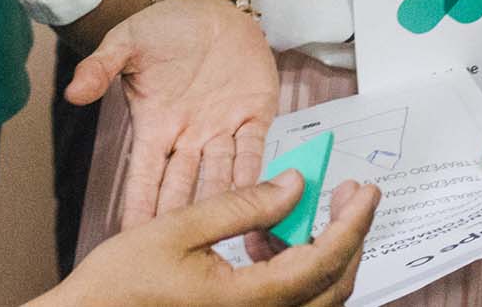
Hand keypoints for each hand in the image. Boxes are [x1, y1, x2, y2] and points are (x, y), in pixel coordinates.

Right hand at [58, 172, 378, 306]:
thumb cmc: (117, 286)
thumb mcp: (177, 228)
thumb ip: (241, 205)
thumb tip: (295, 185)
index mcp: (247, 300)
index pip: (323, 259)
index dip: (352, 222)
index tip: (365, 191)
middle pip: (333, 286)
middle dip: (350, 236)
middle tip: (350, 195)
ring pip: (316, 300)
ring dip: (326, 254)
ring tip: (311, 210)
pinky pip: (288, 305)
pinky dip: (296, 272)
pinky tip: (270, 240)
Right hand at [67, 0, 280, 225]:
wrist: (207, 6)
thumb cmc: (163, 28)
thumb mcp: (126, 43)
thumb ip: (100, 67)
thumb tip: (73, 92)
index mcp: (155, 126)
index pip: (144, 176)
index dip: (138, 206)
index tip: (131, 239)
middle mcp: (189, 136)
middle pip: (183, 187)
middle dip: (180, 221)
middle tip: (178, 256)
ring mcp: (222, 128)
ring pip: (221, 176)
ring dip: (222, 205)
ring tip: (223, 239)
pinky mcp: (255, 114)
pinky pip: (254, 149)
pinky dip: (257, 173)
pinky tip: (260, 201)